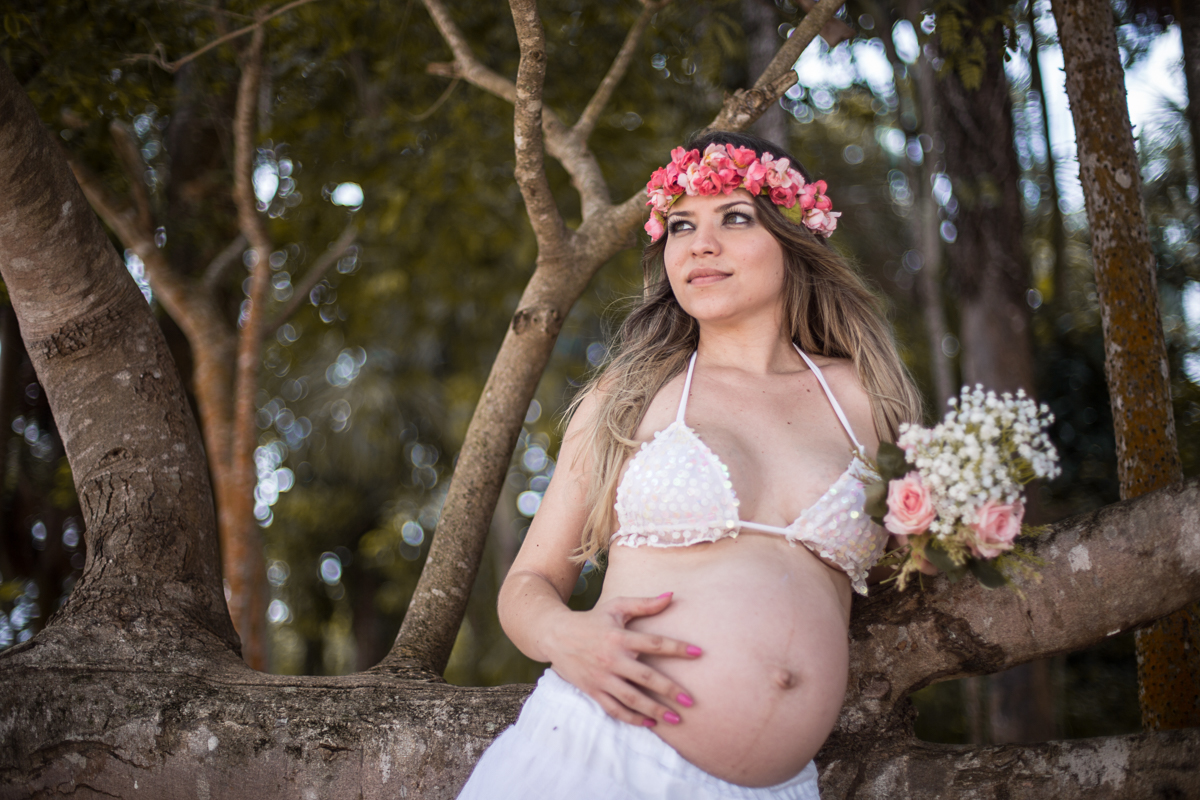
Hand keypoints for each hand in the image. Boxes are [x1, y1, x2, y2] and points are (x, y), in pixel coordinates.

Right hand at [545, 592, 701, 727]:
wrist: (556, 635)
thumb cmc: (592, 620)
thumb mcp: (616, 607)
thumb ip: (644, 604)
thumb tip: (671, 596)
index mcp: (620, 637)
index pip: (654, 643)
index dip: (677, 647)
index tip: (698, 653)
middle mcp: (611, 659)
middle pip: (645, 677)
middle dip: (669, 690)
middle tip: (690, 701)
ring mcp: (601, 677)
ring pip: (631, 698)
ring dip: (654, 710)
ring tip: (675, 719)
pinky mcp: (593, 690)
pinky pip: (614, 709)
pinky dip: (631, 718)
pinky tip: (649, 723)